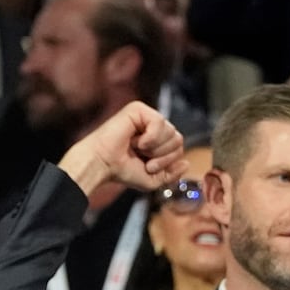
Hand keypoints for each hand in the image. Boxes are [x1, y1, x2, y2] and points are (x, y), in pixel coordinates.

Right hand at [58, 102, 185, 196]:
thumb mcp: (153, 180)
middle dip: (163, 155)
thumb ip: (172, 174)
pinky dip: (151, 137)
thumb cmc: (122, 171)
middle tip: (145, 160)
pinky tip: (137, 141)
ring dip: (156, 148)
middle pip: (178, 138)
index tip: (148, 167)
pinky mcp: (138, 109)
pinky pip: (159, 121)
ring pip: (171, 131)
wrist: (102, 165)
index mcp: (157, 140)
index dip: (168, 161)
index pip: (179, 147)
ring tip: (138, 150)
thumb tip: (187, 163)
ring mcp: (146, 116)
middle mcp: (153, 126)